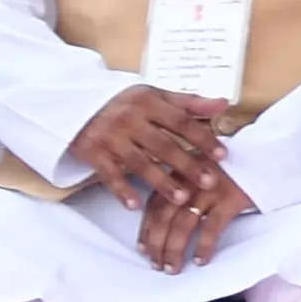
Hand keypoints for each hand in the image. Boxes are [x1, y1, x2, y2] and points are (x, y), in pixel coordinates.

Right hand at [68, 86, 230, 215]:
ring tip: (182, 198)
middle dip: (188, 165)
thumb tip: (224, 104)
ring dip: (161, 182)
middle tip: (210, 183)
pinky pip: (109, 175)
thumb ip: (189, 103)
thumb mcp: (155, 95)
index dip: (203, 138)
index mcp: (149, 103)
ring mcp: (110, 137)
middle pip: (163, 145)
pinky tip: (136, 205)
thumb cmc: (125, 103)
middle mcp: (129, 119)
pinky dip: (121, 190)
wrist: (76, 104)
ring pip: (139, 163)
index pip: (181, 122)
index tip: (222, 155)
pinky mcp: (92, 153)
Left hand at [143, 168, 257, 272]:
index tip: (143, 249)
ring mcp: (210, 190)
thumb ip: (184, 187)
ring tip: (172, 267)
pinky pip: (211, 227)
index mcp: (180, 173)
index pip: (155, 205)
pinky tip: (200, 260)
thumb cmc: (234, 168)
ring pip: (183, 224)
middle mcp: (190, 181)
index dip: (146, 229)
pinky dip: (203, 246)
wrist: (268, 156)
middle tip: (156, 264)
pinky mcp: (230, 199)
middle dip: (157, 243)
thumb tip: (165, 219)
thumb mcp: (203, 171)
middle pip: (164, 217)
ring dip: (174, 249)